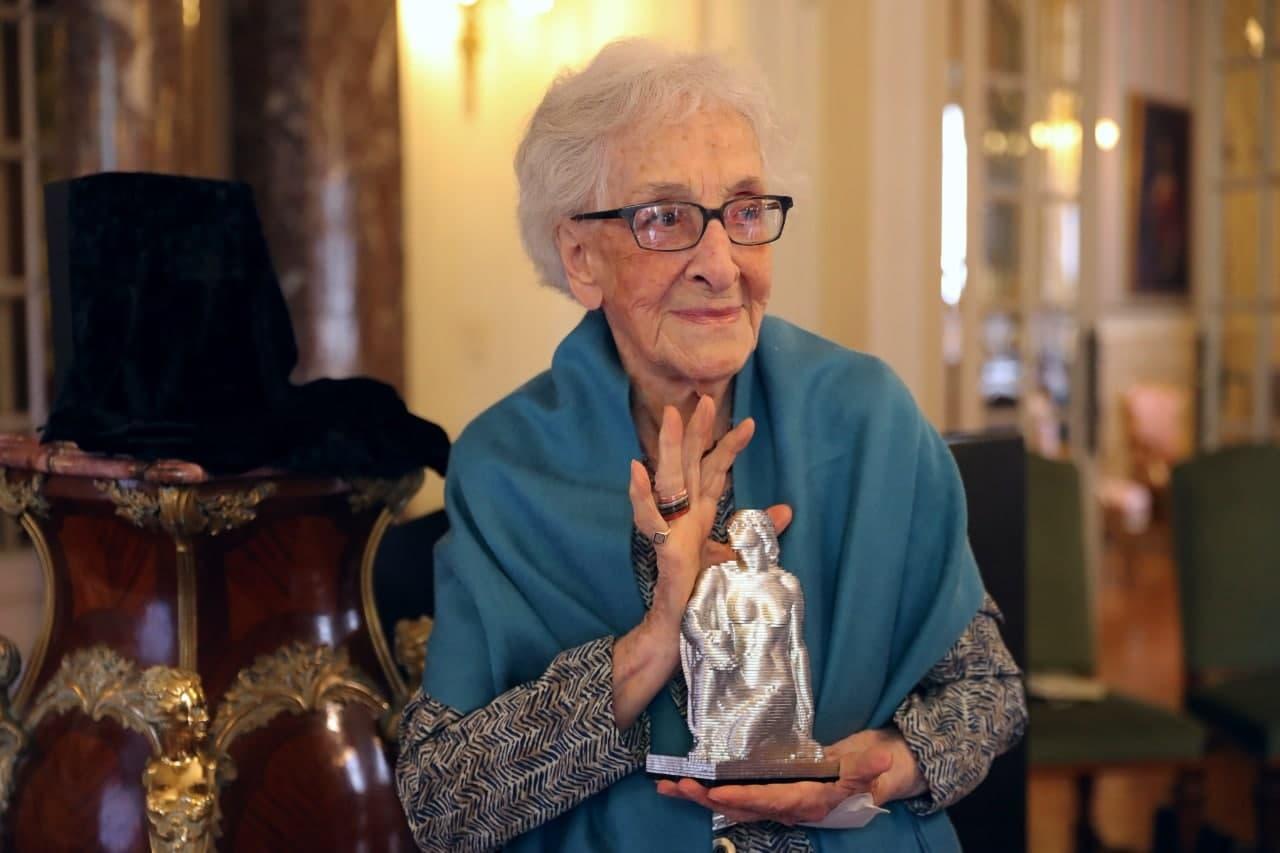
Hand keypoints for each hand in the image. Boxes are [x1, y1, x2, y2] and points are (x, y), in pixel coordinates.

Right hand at [628, 396, 754, 619]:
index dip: (730, 446)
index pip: (716, 470)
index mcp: (700, 511)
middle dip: (699, 430)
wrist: (679, 623)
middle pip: (691, 463)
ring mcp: (670, 526)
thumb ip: (757, 531)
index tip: (750, 423)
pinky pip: (648, 517)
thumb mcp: (737, 554)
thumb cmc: (701, 587)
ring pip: (668, 478)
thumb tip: (786, 509)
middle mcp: (684, 512)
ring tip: (671, 415)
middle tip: (708, 397)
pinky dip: (641, 495)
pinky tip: (636, 470)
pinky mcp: (662, 546)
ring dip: (669, 446)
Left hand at [655, 728, 924, 825]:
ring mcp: (776, 800)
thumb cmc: (868, 764)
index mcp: (808, 800)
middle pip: (742, 806)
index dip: (743, 797)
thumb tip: (881, 762)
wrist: (874, 770)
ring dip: (700, 796)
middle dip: (708, 797)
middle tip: (680, 785)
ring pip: (732, 803)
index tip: (716, 791)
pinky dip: (707, 791)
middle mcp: (788, 805)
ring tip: (670, 786)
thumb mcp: (870, 764)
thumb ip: (869, 766)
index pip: (770, 800)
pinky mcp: (768, 792)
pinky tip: (680, 786)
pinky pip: (734, 796)